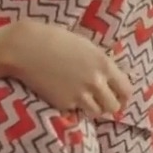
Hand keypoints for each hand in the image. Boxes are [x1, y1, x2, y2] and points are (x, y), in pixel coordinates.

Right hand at [0, 20, 132, 116]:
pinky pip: (75, 111)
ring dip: (92, 108)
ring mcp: (79, 95)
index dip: (124, 96)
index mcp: (105, 65)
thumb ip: (101, 64)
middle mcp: (96, 83)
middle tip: (102, 101)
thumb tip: (112, 78)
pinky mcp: (63, 104)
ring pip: (96, 112)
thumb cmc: (57, 40)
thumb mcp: (88, 47)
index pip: (126, 90)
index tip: (120, 98)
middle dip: (109, 105)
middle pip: (113, 107)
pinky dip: (72, 106)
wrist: (26, 48)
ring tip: (83, 98)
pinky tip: (63, 93)